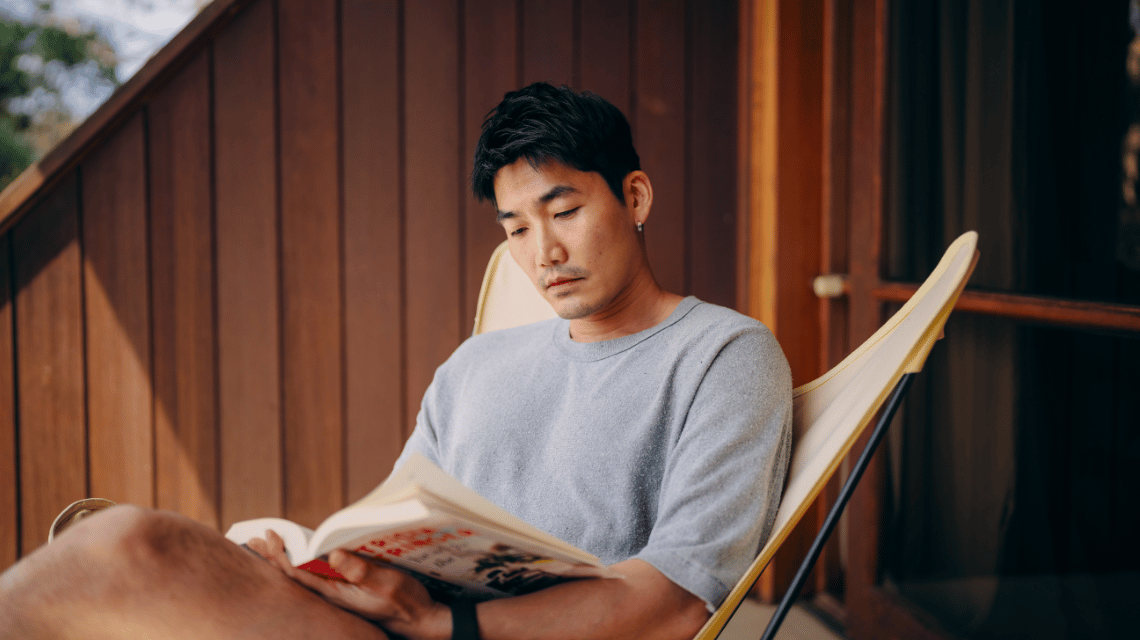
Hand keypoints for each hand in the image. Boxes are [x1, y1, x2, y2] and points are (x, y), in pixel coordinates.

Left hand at [246, 531, 451, 639]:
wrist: (419, 622)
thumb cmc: (405, 603)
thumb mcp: (387, 584)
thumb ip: (362, 571)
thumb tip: (335, 555)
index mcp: (335, 593)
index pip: (298, 574)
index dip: (281, 555)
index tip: (269, 535)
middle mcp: (331, 595)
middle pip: (294, 575)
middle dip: (274, 556)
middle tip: (255, 538)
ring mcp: (337, 594)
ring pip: (303, 576)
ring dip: (286, 559)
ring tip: (269, 545)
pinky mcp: (346, 592)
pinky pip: (317, 577)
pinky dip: (304, 564)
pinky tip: (302, 557)